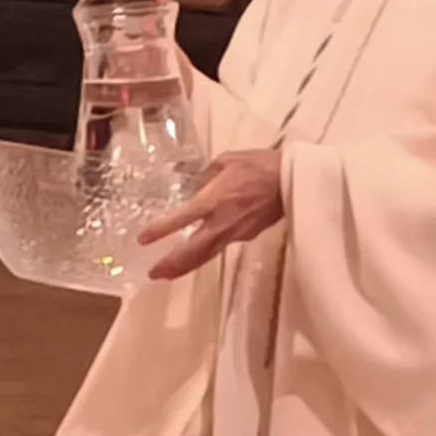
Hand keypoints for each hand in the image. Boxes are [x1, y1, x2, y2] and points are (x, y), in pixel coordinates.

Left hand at [137, 149, 283, 280]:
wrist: (293, 180)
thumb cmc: (258, 165)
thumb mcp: (225, 161)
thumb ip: (206, 177)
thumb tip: (197, 189)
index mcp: (213, 201)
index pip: (181, 219)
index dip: (161, 230)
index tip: (142, 240)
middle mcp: (222, 222)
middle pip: (193, 250)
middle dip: (172, 264)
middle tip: (153, 274)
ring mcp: (236, 233)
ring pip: (207, 254)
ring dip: (186, 266)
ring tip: (168, 274)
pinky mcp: (247, 236)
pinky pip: (221, 246)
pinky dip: (205, 254)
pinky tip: (197, 254)